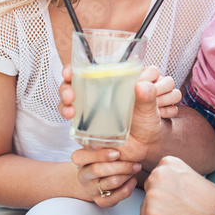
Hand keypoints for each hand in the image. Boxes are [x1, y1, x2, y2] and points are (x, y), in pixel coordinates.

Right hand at [59, 65, 179, 119]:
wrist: (146, 145)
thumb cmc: (148, 119)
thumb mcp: (150, 106)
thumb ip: (148, 95)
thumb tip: (141, 85)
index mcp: (108, 82)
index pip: (84, 70)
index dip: (71, 70)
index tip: (68, 72)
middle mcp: (95, 93)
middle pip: (70, 85)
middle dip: (65, 88)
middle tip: (69, 96)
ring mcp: (89, 110)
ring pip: (67, 103)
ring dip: (63, 105)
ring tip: (71, 112)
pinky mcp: (87, 127)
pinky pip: (73, 123)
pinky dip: (71, 124)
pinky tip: (74, 122)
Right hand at [71, 147, 140, 207]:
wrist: (96, 180)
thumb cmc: (102, 158)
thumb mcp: (99, 148)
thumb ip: (104, 140)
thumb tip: (120, 124)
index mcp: (80, 160)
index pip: (82, 156)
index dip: (100, 155)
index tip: (117, 153)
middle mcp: (83, 175)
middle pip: (99, 170)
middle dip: (121, 166)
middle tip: (136, 163)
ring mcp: (90, 189)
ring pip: (110, 183)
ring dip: (127, 175)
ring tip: (136, 168)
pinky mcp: (100, 201)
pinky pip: (115, 198)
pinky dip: (127, 188)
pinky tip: (132, 180)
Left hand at [141, 156, 214, 214]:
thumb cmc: (212, 201)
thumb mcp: (189, 176)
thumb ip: (171, 178)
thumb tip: (157, 188)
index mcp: (166, 163)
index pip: (153, 183)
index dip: (167, 195)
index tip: (182, 198)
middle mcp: (157, 175)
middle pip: (147, 198)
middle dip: (161, 207)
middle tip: (182, 209)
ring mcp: (153, 195)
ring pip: (146, 213)